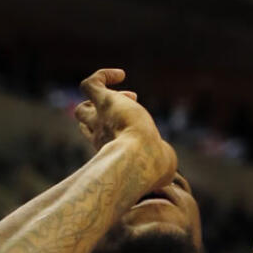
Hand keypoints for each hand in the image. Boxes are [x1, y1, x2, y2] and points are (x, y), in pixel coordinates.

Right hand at [75, 68, 176, 182]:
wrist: (141, 158)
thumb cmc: (154, 167)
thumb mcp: (162, 170)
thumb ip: (163, 169)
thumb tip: (170, 178)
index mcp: (110, 150)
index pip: (97, 137)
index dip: (110, 127)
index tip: (136, 126)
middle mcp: (99, 136)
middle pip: (84, 120)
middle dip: (100, 111)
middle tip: (130, 107)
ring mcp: (99, 119)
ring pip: (82, 108)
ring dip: (101, 98)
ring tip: (131, 96)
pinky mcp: (104, 102)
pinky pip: (89, 84)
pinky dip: (102, 76)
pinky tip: (121, 75)